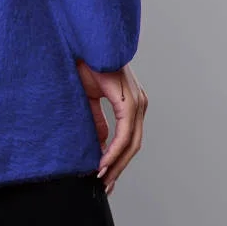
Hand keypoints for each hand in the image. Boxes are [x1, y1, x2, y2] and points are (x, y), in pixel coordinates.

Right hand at [76, 60, 147, 195]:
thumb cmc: (86, 62)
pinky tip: (102, 162)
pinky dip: (113, 151)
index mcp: (132, 102)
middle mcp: (140, 103)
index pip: (129, 140)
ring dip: (116, 165)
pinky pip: (124, 133)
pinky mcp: (129, 101)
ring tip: (102, 179)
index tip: (104, 176)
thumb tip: (100, 143)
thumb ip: (97, 119)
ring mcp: (137, 102)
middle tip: (105, 186)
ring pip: (131, 144)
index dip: (118, 161)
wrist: (86, 39)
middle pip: (133, 146)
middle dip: (118, 168)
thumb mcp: (91, 96)